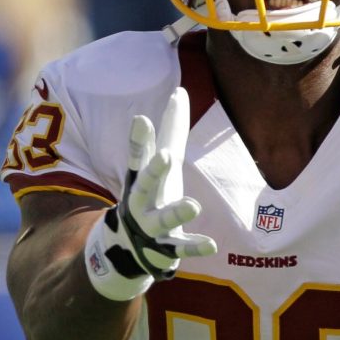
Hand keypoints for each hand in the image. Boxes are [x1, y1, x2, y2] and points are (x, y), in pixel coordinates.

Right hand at [85, 88, 216, 299]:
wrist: (127, 247)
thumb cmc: (150, 194)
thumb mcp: (158, 163)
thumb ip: (170, 131)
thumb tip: (179, 91)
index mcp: (141, 179)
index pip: (138, 156)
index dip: (139, 139)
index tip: (142, 120)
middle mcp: (143, 200)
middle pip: (146, 184)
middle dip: (154, 170)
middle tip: (165, 156)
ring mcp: (153, 226)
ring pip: (163, 218)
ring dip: (177, 211)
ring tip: (194, 204)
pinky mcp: (166, 248)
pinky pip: (180, 248)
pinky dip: (195, 247)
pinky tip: (212, 245)